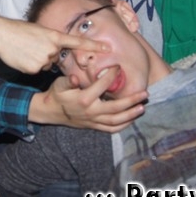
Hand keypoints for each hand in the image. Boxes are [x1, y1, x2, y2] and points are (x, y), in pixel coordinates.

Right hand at [0, 10, 106, 73]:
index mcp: (54, 36)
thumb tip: (55, 52)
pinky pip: (37, 70)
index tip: (107, 49)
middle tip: (33, 46)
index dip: (93, 46)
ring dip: (38, 59)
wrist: (1, 34)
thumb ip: (51, 41)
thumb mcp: (39, 31)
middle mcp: (52, 49)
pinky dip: (31, 65)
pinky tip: (22, 57)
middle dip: (48, 54)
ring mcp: (43, 60)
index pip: (78, 42)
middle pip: (56, 57)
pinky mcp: (34, 69)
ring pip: (47, 64)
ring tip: (26, 51)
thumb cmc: (18, 31)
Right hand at [31, 66, 146, 132]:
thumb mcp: (59, 85)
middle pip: (115, 108)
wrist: (51, 112)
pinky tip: (132, 119)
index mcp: (84, 99)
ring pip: (116, 120)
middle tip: (144, 93)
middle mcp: (91, 112)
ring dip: (131, 114)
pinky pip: (111, 129)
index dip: (111, 75)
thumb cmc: (57, 95)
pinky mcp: (94, 126)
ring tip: (142, 107)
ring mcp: (93, 121)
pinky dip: (122, 126)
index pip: (102, 86)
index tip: (119, 67)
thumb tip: (75, 78)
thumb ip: (68, 81)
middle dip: (131, 100)